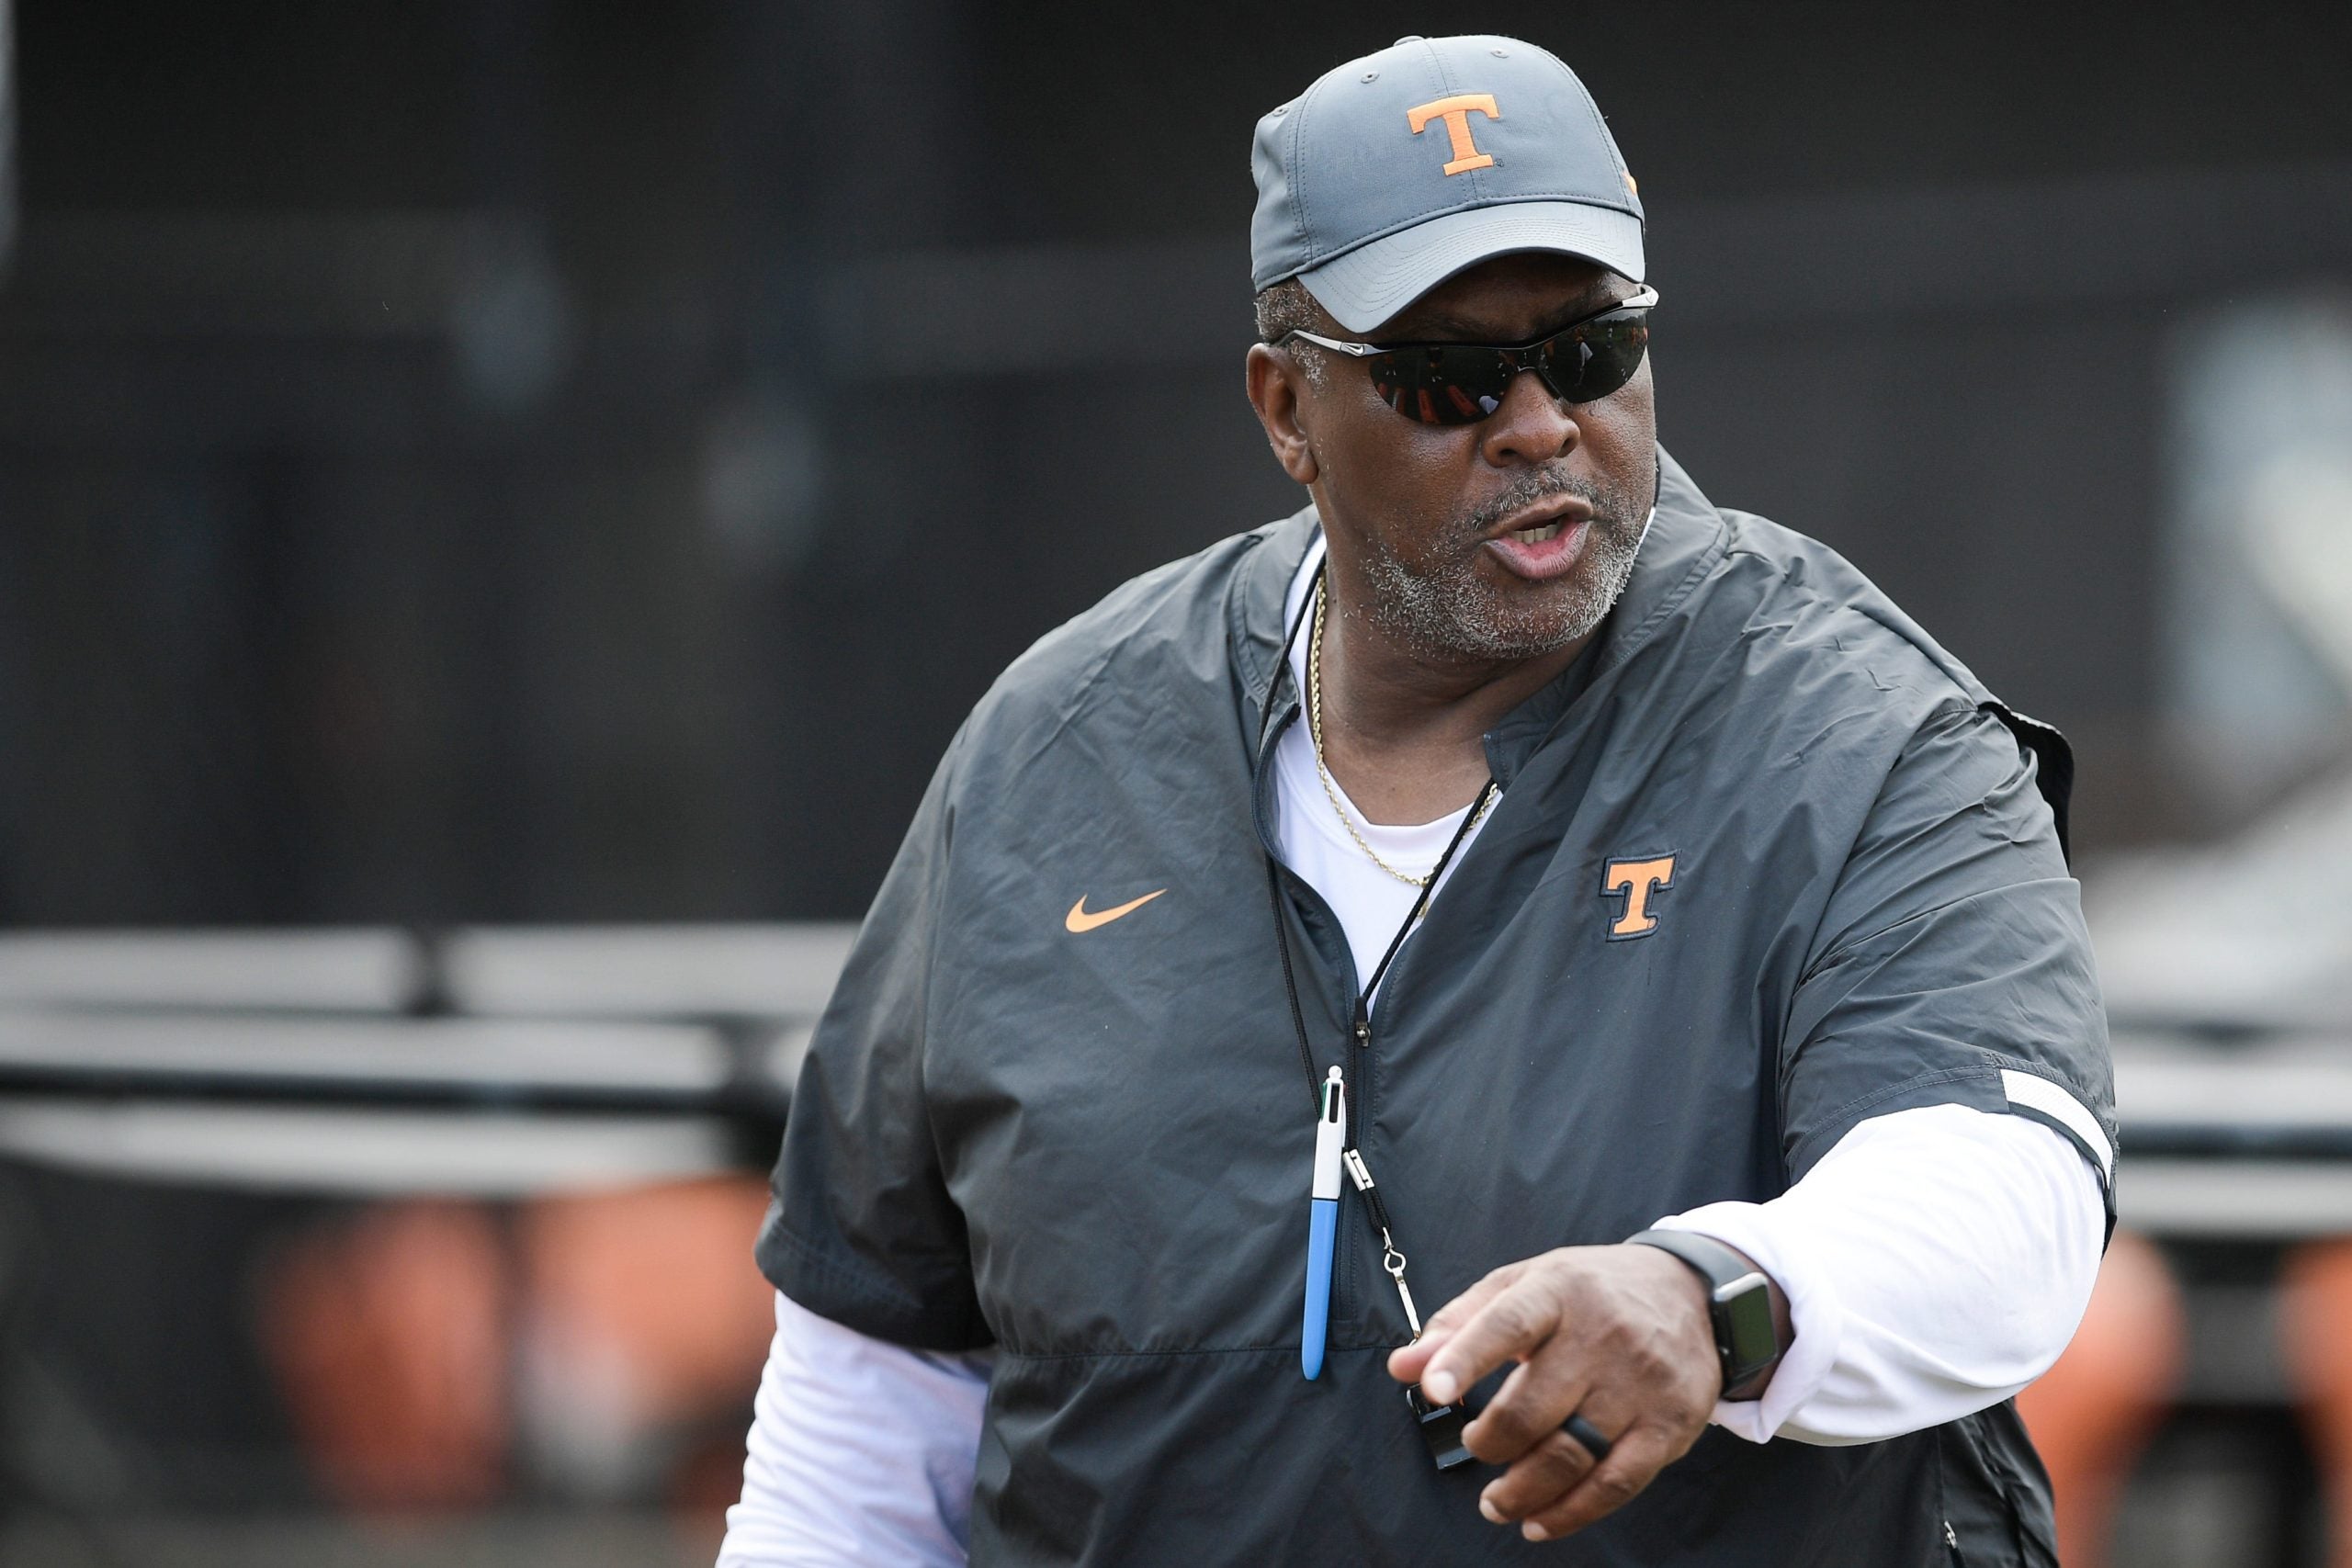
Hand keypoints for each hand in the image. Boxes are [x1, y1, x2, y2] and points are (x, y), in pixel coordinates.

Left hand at [1385, 1243, 1722, 1541]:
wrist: (1692, 1294)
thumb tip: (1403, 1367)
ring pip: (1571, 1454)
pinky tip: (1539, 1521)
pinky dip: (1571, 1513)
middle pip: (1533, 1408)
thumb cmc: (1589, 1292)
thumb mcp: (1523, 1285)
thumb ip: (1459, 1324)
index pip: (1507, 1323)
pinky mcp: (1670, 1425)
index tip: (1433, 1390)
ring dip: (1522, 1490)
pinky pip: (1616, 1483)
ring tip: (1495, 1501)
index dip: (1466, 1357)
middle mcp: (1602, 1336)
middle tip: (1477, 1446)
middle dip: (1491, 1442)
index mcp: (1559, 1291)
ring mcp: (1640, 1384)